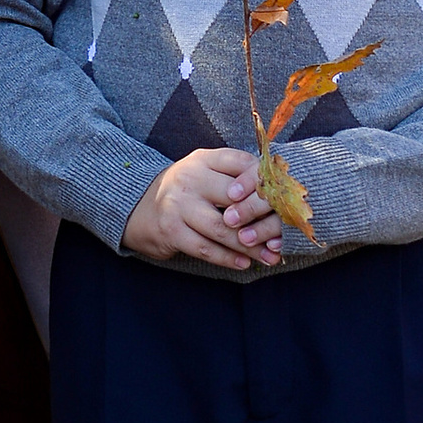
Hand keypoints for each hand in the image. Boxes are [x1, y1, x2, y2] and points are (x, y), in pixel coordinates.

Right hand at [122, 146, 286, 272]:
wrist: (139, 206)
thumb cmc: (186, 190)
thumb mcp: (205, 172)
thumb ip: (234, 176)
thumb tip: (277, 196)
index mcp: (203, 159)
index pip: (241, 163)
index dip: (264, 182)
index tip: (282, 201)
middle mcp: (189, 177)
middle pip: (235, 199)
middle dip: (263, 220)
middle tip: (282, 236)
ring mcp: (178, 204)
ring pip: (223, 229)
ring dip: (250, 246)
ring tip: (269, 256)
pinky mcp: (171, 230)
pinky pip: (206, 248)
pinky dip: (228, 258)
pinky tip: (244, 262)